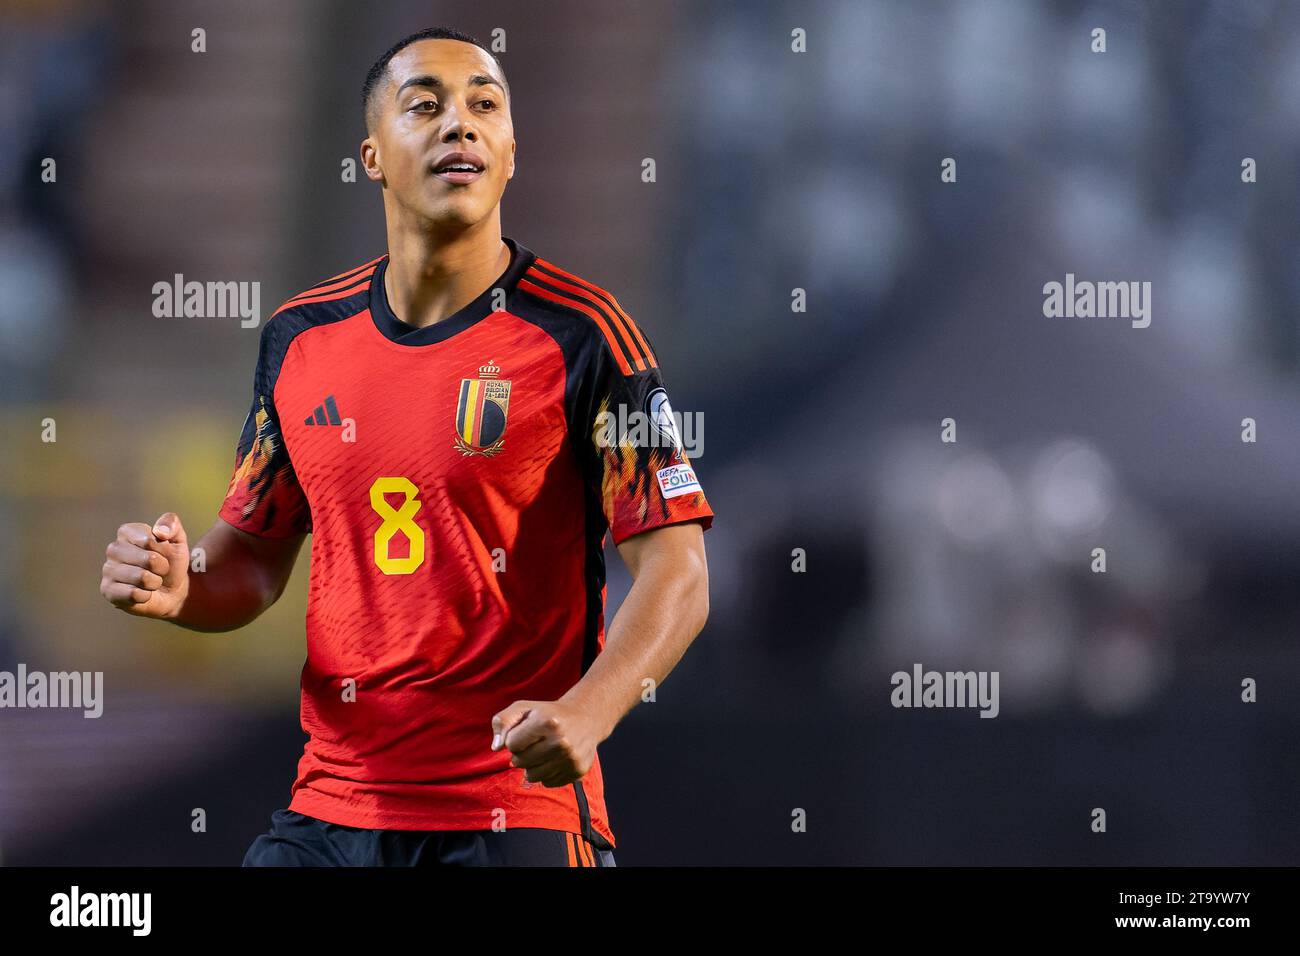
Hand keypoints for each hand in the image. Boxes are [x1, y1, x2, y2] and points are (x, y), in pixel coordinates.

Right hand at [100, 512, 190, 619]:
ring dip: (155, 582)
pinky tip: (142, 593)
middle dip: (162, 567)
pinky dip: (145, 596)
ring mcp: (108, 570)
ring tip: (151, 582)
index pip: (150, 540)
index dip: (164, 550)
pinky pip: (134, 594)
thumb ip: (171, 524)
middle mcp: (113, 549)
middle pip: (149, 559)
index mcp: (127, 532)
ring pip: (142, 578)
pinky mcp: (107, 590)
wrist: (171, 590)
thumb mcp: (178, 539)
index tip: (163, 552)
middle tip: (159, 570)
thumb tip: (159, 531)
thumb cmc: (171, 562)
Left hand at [490, 699, 606, 786]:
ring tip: (543, 752)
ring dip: (532, 766)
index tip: (525, 732)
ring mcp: (571, 758)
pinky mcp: (578, 772)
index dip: (514, 738)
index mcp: (547, 722)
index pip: (511, 744)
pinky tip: (555, 759)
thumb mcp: (524, 708)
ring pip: (532, 776)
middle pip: (520, 762)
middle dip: (521, 753)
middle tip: (534, 742)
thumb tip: (496, 748)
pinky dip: (547, 773)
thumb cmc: (548, 713)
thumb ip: (502, 721)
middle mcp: (561, 742)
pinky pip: (548, 782)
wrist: (586, 718)